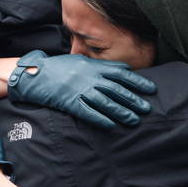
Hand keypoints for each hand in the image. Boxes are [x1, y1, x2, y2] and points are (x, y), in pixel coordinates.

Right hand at [7, 50, 155, 129]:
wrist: (36, 74)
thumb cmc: (59, 67)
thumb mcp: (81, 60)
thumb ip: (100, 66)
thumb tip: (120, 70)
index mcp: (94, 66)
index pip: (121, 73)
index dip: (138, 81)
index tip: (151, 89)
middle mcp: (90, 78)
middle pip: (117, 89)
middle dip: (134, 99)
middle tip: (147, 108)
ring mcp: (80, 90)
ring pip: (106, 102)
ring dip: (122, 112)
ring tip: (134, 120)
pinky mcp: (71, 102)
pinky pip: (88, 113)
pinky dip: (101, 119)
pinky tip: (112, 126)